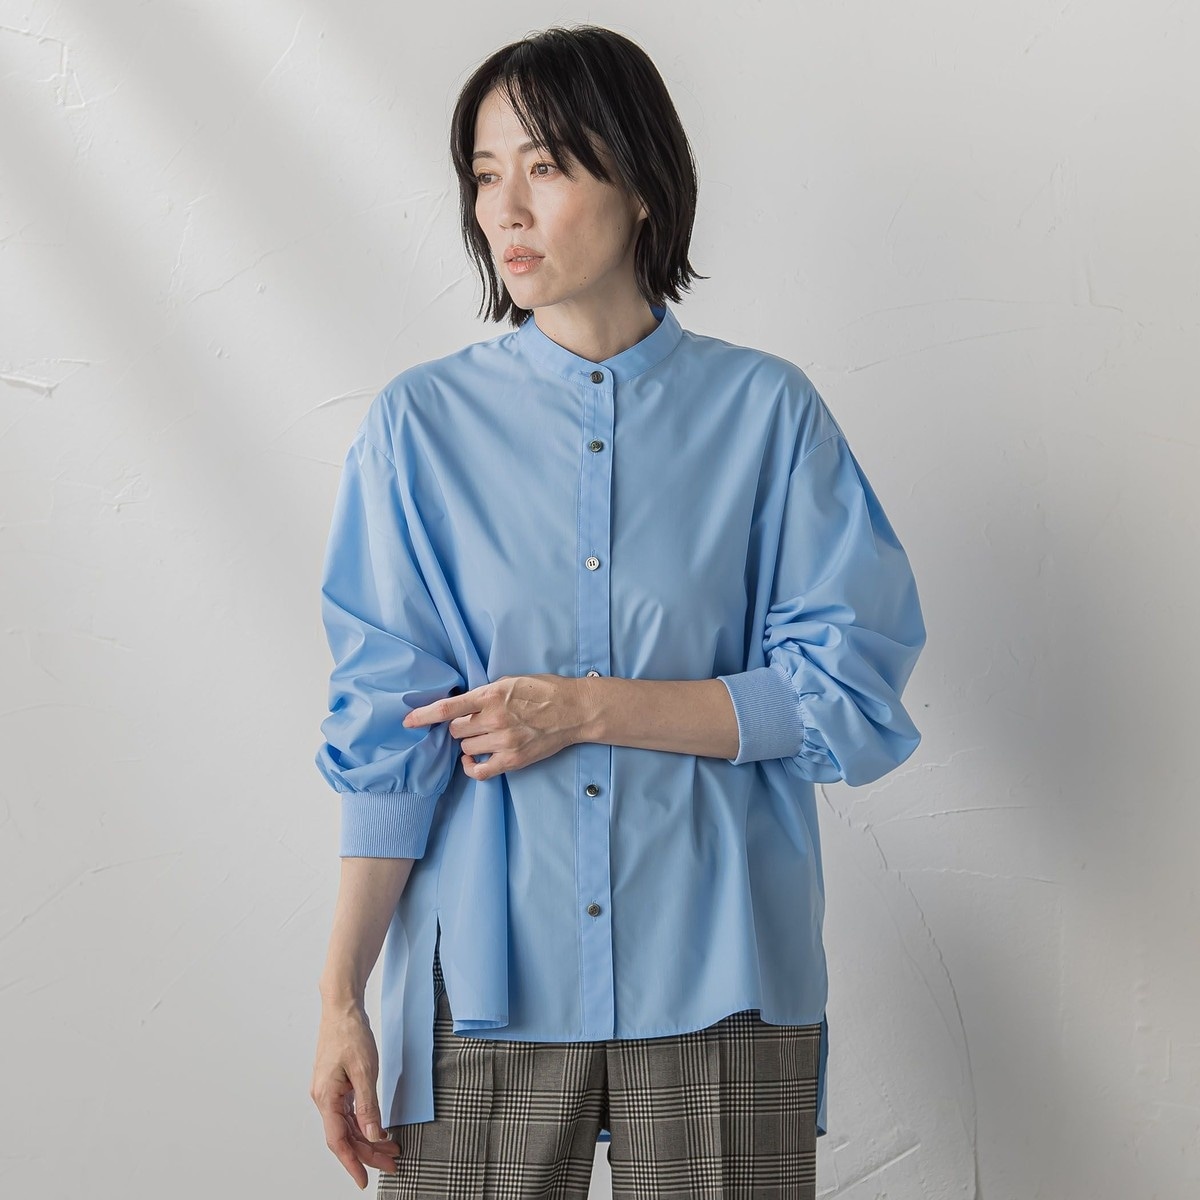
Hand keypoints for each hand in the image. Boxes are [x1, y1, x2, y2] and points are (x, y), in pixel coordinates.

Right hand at [311, 1000, 401, 1188]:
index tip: (365, 1181)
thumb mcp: (365, 1070)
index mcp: (326, 1097)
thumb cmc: (350, 1033)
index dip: (352, 1163)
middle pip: (345, 1136)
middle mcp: (323, 1098)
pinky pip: (348, 1112)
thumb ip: (368, 1106)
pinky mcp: (336, 1084)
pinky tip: (378, 1129)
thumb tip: (371, 1136)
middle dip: (368, 1153)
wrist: (342, 1007)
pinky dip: (364, 1123)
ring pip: (348, 1125)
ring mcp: (328, 1092)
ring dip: (367, 1139)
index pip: (338, 1141)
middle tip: (392, 1163)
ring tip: (391, 1148)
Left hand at [402, 673, 592, 779]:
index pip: (448, 707)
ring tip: (486, 736)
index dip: (424, 715)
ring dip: (470, 744)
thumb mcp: (510, 681)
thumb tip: (461, 705)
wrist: (573, 710)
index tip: (407, 721)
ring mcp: (503, 741)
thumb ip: (484, 693)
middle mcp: (494, 719)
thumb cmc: (543, 691)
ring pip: (466, 749)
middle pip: (455, 730)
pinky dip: (473, 767)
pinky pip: (480, 771)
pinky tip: (475, 761)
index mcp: (491, 695)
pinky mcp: (513, 759)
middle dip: (460, 727)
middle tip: (475, 723)